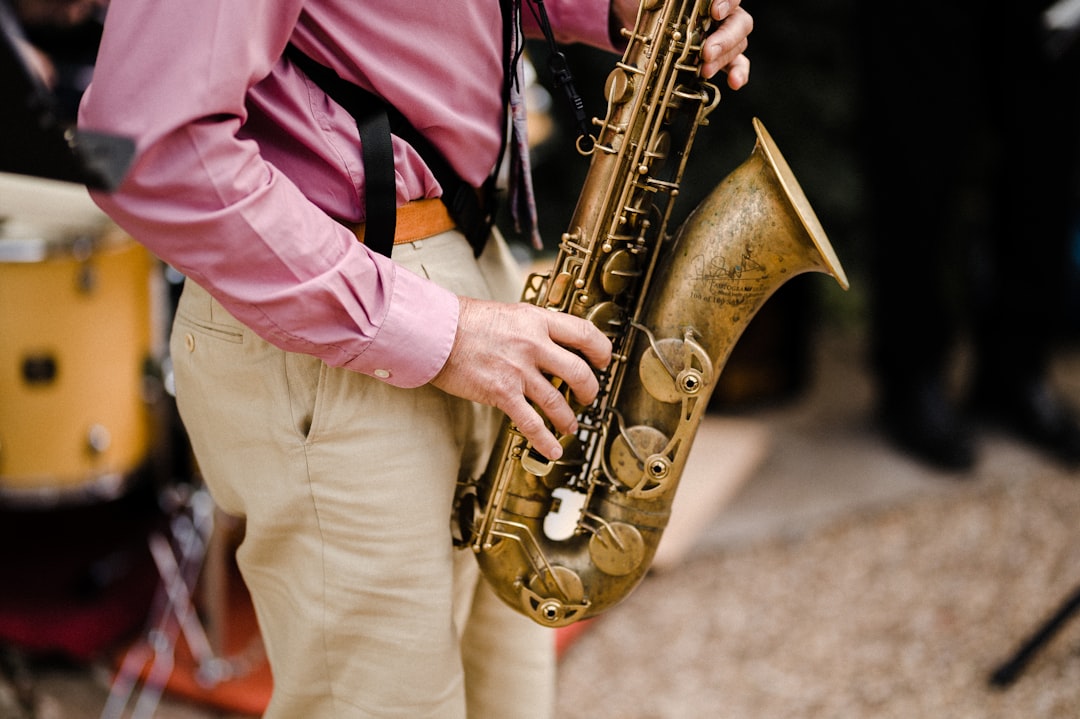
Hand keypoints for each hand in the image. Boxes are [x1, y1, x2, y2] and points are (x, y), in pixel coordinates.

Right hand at [431, 297, 612, 459]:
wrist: (436, 332)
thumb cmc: (466, 321)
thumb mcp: (510, 313)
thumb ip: (533, 328)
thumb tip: (551, 342)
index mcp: (538, 321)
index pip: (585, 333)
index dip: (601, 350)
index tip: (603, 360)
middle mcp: (533, 345)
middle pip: (580, 372)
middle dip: (590, 390)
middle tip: (589, 397)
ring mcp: (519, 371)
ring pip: (559, 402)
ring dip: (568, 419)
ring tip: (569, 426)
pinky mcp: (502, 393)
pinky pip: (532, 423)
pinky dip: (546, 440)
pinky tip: (553, 449)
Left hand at [611, 0, 751, 89]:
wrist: (636, 29)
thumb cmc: (649, 10)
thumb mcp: (657, 2)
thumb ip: (666, 1)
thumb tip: (675, 2)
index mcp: (707, 0)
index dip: (728, 2)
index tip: (715, 12)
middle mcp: (720, 15)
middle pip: (739, 23)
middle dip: (725, 39)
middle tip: (707, 52)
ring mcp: (721, 36)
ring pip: (737, 45)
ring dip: (722, 60)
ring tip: (705, 71)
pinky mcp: (718, 57)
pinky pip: (736, 64)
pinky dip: (738, 73)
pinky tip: (734, 82)